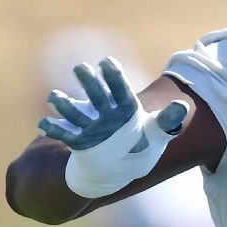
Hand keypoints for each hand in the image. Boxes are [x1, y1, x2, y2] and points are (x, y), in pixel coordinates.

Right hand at [38, 57, 186, 150]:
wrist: (121, 164)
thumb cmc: (140, 143)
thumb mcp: (157, 133)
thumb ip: (167, 121)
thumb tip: (182, 106)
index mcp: (125, 107)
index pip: (121, 89)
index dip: (114, 77)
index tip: (106, 61)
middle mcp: (106, 113)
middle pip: (97, 96)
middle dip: (89, 83)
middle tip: (80, 67)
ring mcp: (90, 125)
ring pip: (76, 113)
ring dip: (65, 105)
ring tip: (54, 97)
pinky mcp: (79, 140)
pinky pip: (65, 134)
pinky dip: (54, 129)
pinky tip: (43, 124)